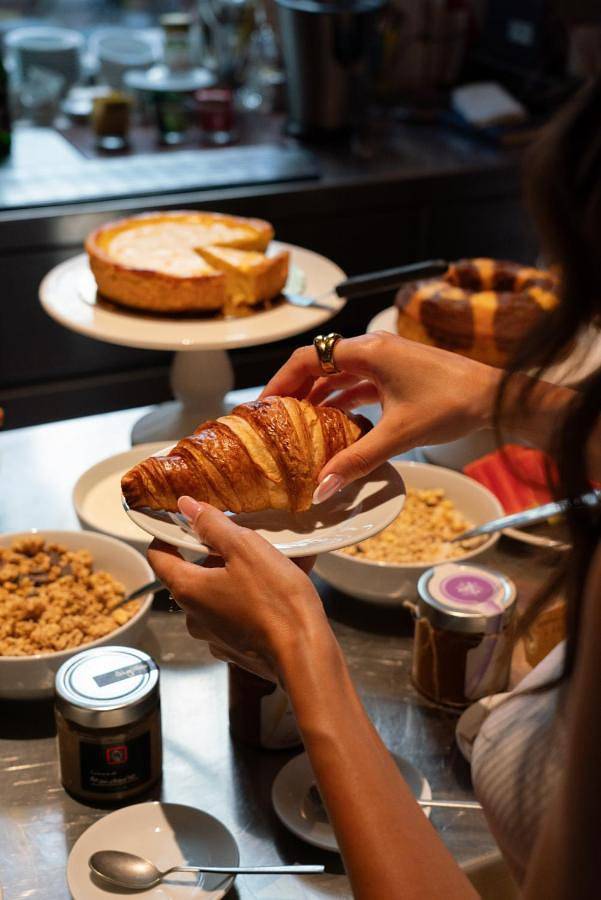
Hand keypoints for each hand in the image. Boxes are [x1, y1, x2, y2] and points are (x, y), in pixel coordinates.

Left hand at [147, 497, 328, 681]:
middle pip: (196, 573)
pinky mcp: (238, 648)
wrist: (305, 654)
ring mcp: (215, 636)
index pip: (159, 556)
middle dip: (220, 553)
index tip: (185, 520)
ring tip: (278, 559)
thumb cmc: (275, 600)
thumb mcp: (246, 550)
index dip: (167, 534)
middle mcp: (194, 616)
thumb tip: (186, 506)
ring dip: (244, 573)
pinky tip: (285, 585)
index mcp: (188, 590)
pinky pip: (240, 612)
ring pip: (222, 591)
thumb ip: (213, 525)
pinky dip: (256, 596)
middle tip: (248, 538)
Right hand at [262, 333, 499, 500]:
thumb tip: (322, 488)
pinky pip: (358, 382)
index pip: (308, 358)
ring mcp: (386, 359)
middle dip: (295, 388)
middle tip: (274, 416)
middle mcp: (372, 348)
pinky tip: (333, 422)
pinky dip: (342, 399)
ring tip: (297, 422)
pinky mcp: (397, 372)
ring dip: (318, 395)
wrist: (494, 397)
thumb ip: (356, 460)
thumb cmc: (450, 405)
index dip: (280, 380)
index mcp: (367, 351)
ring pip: (339, 373)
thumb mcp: (398, 435)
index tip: (262, 404)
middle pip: (319, 363)